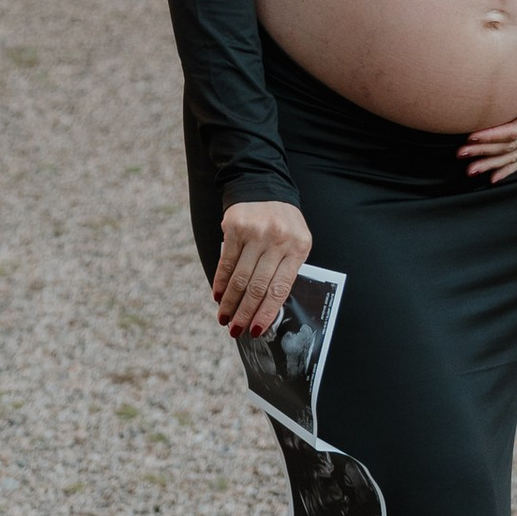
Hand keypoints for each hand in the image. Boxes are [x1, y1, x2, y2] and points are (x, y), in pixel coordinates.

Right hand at [213, 197, 311, 335]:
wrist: (264, 185)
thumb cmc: (282, 221)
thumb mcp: (295, 241)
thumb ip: (285, 268)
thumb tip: (266, 307)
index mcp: (298, 247)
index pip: (281, 288)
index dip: (266, 312)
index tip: (256, 330)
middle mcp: (278, 239)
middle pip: (258, 286)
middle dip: (245, 313)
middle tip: (236, 330)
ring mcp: (256, 233)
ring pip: (240, 278)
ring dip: (230, 303)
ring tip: (224, 318)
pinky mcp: (235, 227)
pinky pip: (226, 262)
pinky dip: (221, 282)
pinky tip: (218, 296)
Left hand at [460, 56, 516, 184]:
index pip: (514, 131)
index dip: (492, 135)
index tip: (471, 137)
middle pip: (510, 146)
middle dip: (484, 151)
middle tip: (460, 155)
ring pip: (514, 155)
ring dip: (492, 163)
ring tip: (470, 170)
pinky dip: (509, 168)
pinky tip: (493, 177)